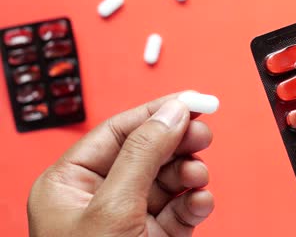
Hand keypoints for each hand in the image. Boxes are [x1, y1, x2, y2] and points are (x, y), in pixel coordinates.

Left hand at [27, 92, 214, 236]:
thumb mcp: (113, 208)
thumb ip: (144, 154)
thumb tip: (172, 112)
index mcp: (71, 182)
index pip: (119, 131)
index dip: (157, 111)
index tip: (193, 100)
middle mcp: (99, 196)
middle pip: (148, 152)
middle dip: (177, 143)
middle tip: (203, 134)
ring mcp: (129, 218)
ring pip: (167, 179)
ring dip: (188, 175)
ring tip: (198, 178)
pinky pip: (179, 209)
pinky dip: (193, 203)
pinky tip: (199, 203)